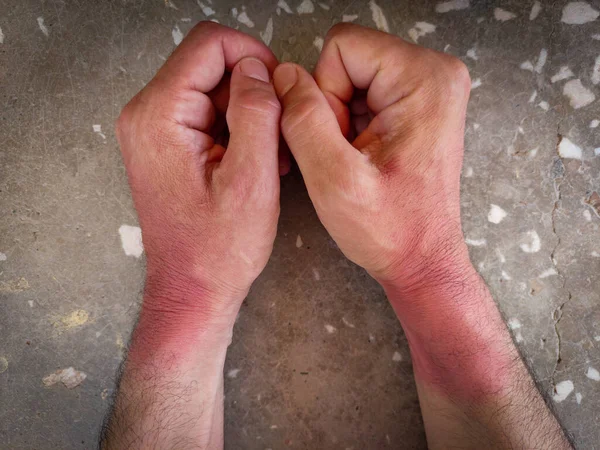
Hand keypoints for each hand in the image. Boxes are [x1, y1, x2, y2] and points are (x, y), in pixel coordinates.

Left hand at [116, 22, 281, 324]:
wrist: (192, 290)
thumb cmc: (217, 249)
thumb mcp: (251, 180)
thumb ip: (256, 113)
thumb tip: (259, 69)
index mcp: (160, 116)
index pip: (209, 43)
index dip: (254, 55)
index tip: (280, 89)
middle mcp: (148, 115)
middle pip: (211, 64)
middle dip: (254, 91)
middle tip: (280, 134)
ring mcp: (155, 130)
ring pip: (215, 90)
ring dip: (250, 114)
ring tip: (271, 156)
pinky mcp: (168, 144)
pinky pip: (210, 114)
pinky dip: (239, 130)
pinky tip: (258, 162)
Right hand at [273, 24, 471, 289]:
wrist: (421, 258)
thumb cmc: (391, 229)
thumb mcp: (334, 179)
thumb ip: (302, 119)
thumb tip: (283, 75)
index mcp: (425, 80)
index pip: (342, 46)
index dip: (324, 94)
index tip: (343, 141)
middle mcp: (435, 73)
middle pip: (347, 58)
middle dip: (333, 106)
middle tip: (350, 154)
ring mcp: (429, 86)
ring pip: (351, 75)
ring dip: (341, 118)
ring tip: (358, 159)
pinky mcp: (419, 102)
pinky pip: (364, 91)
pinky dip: (353, 123)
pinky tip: (364, 156)